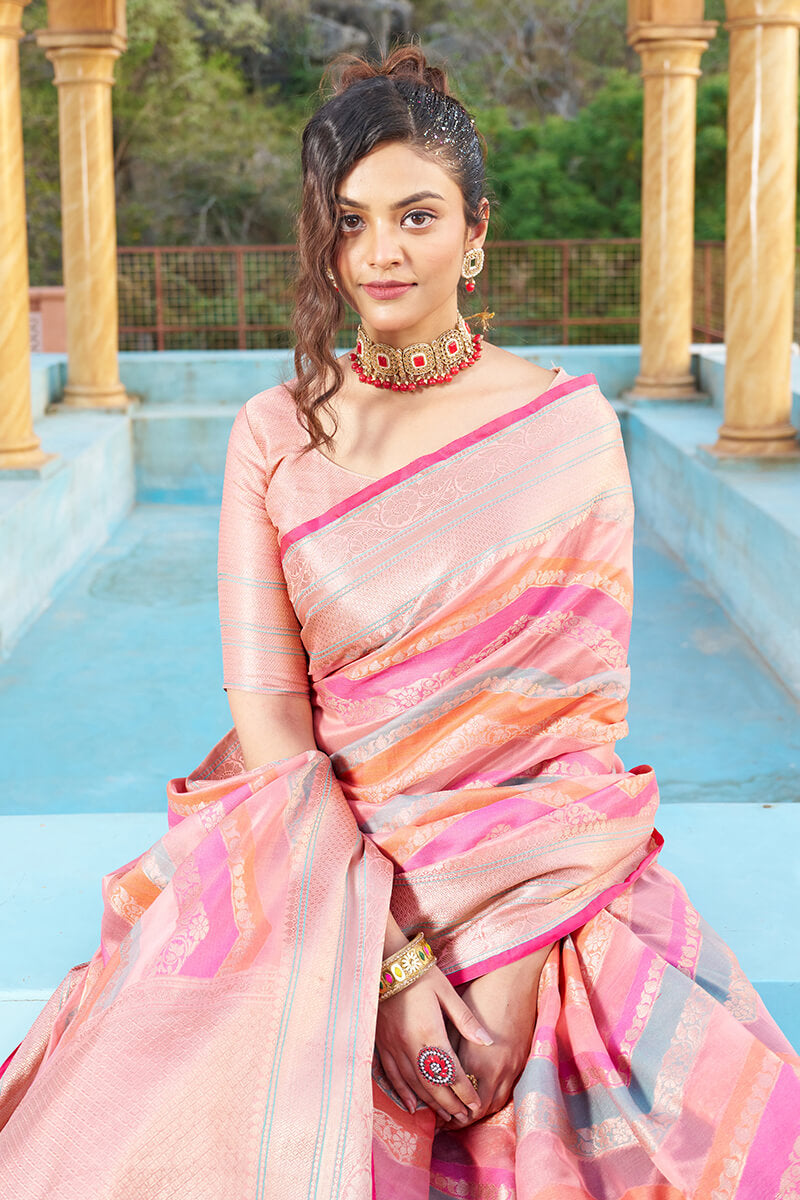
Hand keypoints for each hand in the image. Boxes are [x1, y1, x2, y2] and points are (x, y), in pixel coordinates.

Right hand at [375, 963, 492, 1125]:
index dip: (464, 1092)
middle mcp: (410, 1046)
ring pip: (413, 1085)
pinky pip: (392, 1076)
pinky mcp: (382, 1044)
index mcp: (430, 1033)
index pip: (450, 1072)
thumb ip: (466, 1019)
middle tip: (464, 1117)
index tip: (475, 1104)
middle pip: (432, 1085)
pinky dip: (403, 1093)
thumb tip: (487, 1041)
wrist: (384, 962)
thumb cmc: (419, 974)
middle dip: (450, 1104)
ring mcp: (393, 1047)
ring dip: (431, 1103)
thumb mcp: (446, 991)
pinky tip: (413, 1106)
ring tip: (446, 1117)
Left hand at [440, 946, 550, 1130]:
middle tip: (448, 1119)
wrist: (513, 978)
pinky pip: (508, 1091)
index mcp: (476, 1060)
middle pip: (480, 1110)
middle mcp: (497, 1070)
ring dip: (480, 1112)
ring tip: (463, 1114)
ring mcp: (513, 1066)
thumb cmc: (480, 994)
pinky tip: (484, 1098)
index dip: (449, 1111)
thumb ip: (448, 1051)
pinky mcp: (522, 1060)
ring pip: (496, 1103)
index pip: (462, 1100)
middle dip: (463, 1118)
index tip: (437, 1115)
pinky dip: (494, 1099)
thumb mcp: (456, 1021)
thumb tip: (435, 1073)